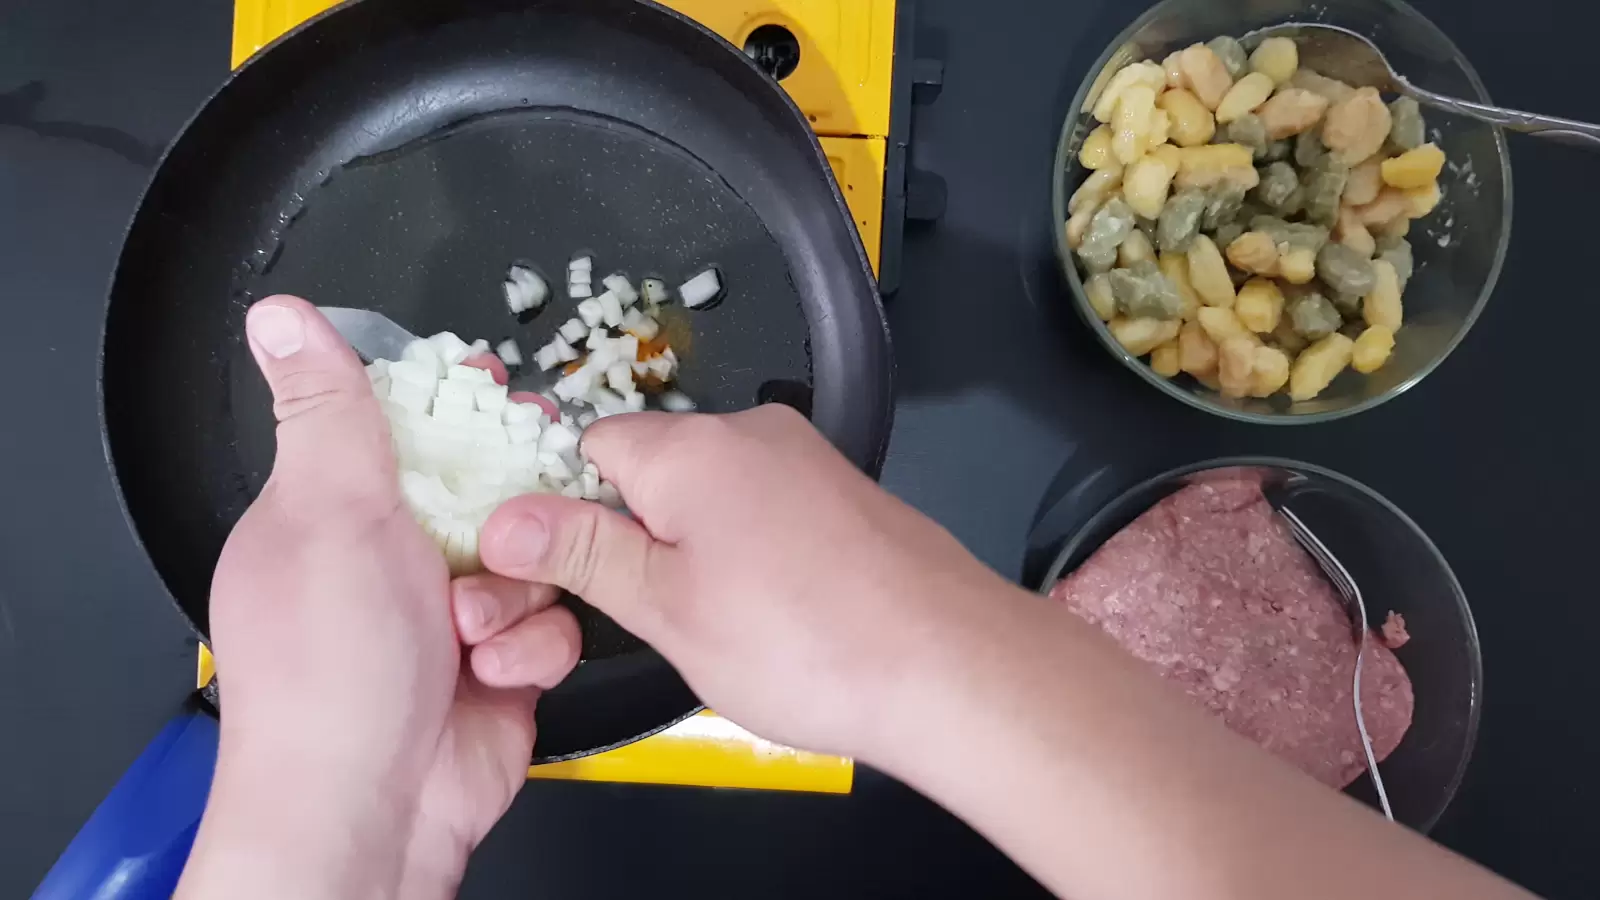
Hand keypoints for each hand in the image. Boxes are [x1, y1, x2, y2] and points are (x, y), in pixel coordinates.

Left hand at [179, 296, 579, 899]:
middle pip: (487, 484)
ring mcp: (448, 615)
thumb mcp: (328, 511)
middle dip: (512, 502)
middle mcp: (390, 559)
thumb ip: (326, 409)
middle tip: (516, 512)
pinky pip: (554, 621)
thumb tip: (281, 317)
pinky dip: (531, 645)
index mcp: (331, 511)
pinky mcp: (501, 665)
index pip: (401, 425)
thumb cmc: (329, 673)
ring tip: (471, 627)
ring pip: (535, 552)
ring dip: (517, 590)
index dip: (454, 403)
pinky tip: (494, 670)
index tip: (494, 388)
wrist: (372, 808)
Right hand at [470, 405, 1014, 761]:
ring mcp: (806, 459)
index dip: (568, 509)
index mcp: (691, 448)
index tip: (574, 576)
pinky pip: (766, 508)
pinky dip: (753, 551)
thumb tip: (500, 520)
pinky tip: (777, 613)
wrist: (950, 665)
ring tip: (725, 624)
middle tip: (653, 616)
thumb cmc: (798, 642)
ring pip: (712, 493)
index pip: (590, 445)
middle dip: (637, 534)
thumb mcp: (666, 608)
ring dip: (697, 548)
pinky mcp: (845, 493)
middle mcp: (751, 431)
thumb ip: (583, 555)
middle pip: (653, 468)